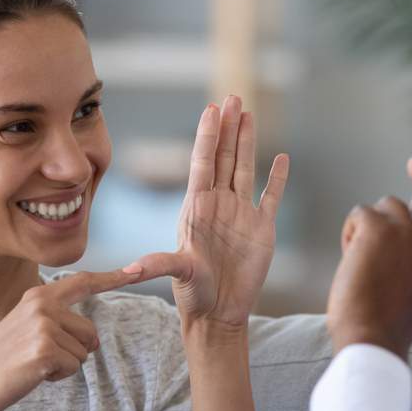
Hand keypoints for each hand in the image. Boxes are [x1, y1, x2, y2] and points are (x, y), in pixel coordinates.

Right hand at [0, 267, 153, 410]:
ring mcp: (44, 326)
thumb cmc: (1, 360)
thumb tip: (93, 338)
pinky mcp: (46, 349)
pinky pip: (74, 367)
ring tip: (33, 364)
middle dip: (74, 351)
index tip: (137, 270)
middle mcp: (43, 305)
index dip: (112, 278)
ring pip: (84, 352)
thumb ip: (57, 321)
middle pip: (91, 332)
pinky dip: (58, 376)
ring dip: (64, 365)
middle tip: (38, 356)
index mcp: (38, 296)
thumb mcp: (25, 327)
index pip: (82, 283)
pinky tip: (33, 374)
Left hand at [131, 95, 289, 329]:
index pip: (202, 162)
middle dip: (228, 127)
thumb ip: (158, 265)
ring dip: (247, 141)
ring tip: (248, 112)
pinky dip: (277, 178)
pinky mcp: (262, 228)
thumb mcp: (176, 274)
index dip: (207, 135)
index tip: (211, 109)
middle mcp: (219, 204)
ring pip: (244, 168)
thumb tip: (129, 269)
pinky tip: (282, 158)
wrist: (219, 313)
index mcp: (197, 207)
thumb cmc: (194, 294)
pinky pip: (271, 196)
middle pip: (224, 156)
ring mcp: (241, 214)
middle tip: (233, 97)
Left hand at [327, 195, 411, 359]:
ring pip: (387, 205)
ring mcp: (407, 229)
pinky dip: (350, 233)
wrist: (373, 337)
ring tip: (364, 261)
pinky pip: (360, 213)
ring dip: (372, 226)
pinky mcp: (378, 225)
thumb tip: (407, 238)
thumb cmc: (388, 324)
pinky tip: (351, 260)